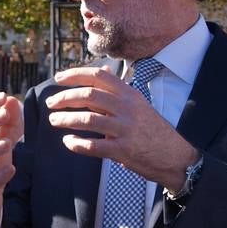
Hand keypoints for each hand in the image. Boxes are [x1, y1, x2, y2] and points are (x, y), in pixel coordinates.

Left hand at [46, 66, 195, 190]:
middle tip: (51, 103)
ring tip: (54, 120)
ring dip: (66, 119)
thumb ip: (118, 91)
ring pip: (88, 120)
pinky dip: (77, 144)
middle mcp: (128, 108)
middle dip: (65, 97)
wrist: (175, 155)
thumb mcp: (138, 104)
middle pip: (89, 95)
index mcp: (129, 94)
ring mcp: (126, 130)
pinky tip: (68, 142)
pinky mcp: (124, 151)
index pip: (99, 76)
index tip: (58, 78)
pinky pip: (94, 146)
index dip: (75, 75)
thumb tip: (102, 72)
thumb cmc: (152, 129)